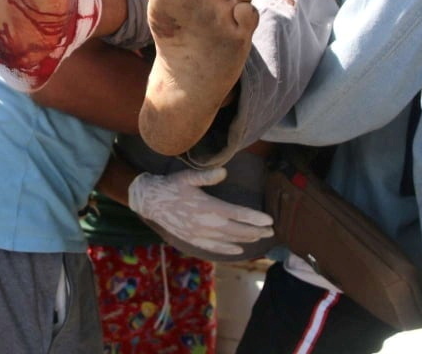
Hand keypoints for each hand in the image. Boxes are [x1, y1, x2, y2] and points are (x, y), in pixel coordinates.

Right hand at [128, 167, 273, 254]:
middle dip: (256, 231)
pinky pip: (213, 248)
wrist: (150, 201)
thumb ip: (206, 176)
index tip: (269, 220)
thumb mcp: (187, 176)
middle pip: (237, 230)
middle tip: (271, 231)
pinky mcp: (193, 240)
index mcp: (207, 206)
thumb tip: (224, 172)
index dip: (254, 218)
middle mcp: (206, 223)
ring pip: (228, 240)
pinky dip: (227, 249)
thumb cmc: (171, 186)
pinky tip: (238, 250)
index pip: (237, 213)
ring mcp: (199, 234)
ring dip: (246, 239)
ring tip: (260, 238)